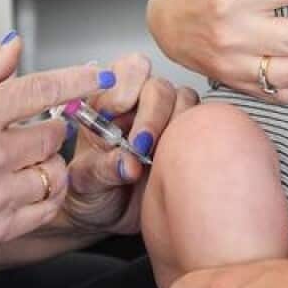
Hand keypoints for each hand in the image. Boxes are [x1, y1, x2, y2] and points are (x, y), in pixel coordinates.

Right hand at [0, 38, 101, 273]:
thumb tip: (15, 45)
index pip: (42, 89)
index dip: (77, 79)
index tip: (98, 76)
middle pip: (54, 134)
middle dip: (48, 131)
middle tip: (26, 135)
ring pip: (53, 172)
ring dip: (45, 166)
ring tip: (20, 165)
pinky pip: (47, 208)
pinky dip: (44, 196)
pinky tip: (24, 187)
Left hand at [59, 54, 200, 233]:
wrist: (110, 216)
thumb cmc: (91, 192)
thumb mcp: (84, 184)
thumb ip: (100, 170)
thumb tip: (126, 164)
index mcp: (107, 100)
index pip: (124, 71)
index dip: (123, 88)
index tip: (113, 115)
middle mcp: (140, 103)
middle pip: (158, 86)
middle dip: (151, 114)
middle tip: (140, 145)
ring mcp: (167, 117)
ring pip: (185, 100)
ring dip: (174, 125)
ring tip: (157, 157)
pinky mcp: (189, 135)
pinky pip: (202, 123)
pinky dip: (194, 138)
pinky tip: (176, 161)